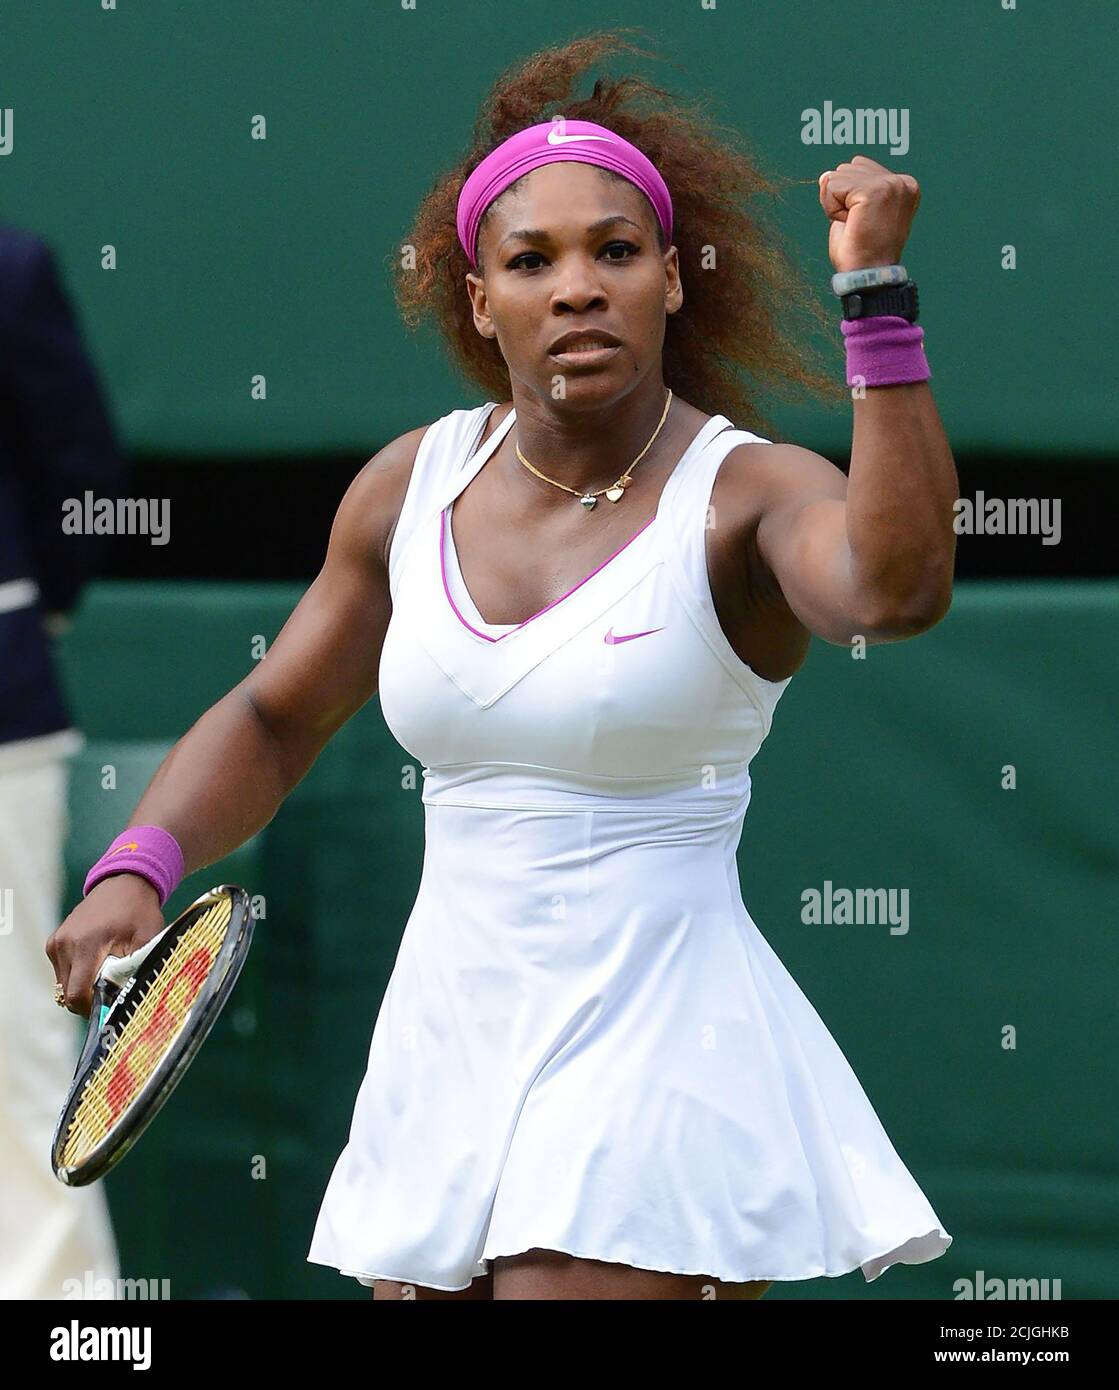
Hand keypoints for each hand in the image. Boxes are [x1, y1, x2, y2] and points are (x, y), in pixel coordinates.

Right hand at [46, 875, 165, 1016]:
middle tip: (113, 990)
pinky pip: (63, 971)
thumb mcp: (147, 939)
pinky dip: (78, 974)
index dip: (91, 1009)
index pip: (76, 993)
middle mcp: (65, 944)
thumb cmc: (139, 911)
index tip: (109, 1009)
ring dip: (84, 986)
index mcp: (86, 944)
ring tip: (107, 971)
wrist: (124, 882)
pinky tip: (97, 961)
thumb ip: (136, 969)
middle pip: (69, 993)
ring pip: (64, 984)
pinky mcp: (54, 943)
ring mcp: (56, 943)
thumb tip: (131, 999)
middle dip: (90, 999)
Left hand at [818, 155, 920, 272]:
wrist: (867, 276)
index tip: (864, 221)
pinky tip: (849, 223)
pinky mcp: (874, 191)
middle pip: (848, 167)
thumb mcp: (856, 211)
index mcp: (902, 185)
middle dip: (841, 197)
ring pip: (838, 175)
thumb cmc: (862, 253)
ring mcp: (890, 184)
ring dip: (836, 203)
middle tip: (857, 224)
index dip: (849, 196)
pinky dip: (831, 208)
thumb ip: (847, 189)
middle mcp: (901, 181)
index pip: (859, 167)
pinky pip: (832, 186)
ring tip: (854, 224)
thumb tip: (826, 175)